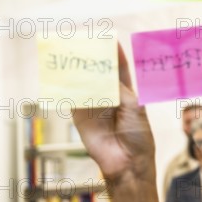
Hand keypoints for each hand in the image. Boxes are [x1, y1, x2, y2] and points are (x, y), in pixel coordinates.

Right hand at [72, 43, 155, 183]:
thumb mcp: (134, 107)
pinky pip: (73, 99)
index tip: (109, 39)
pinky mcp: (81, 117)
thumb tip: (105, 76)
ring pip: (84, 84)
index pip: (119, 69)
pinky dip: (67, 87)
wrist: (127, 162)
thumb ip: (119, 90)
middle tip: (84, 42)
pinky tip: (63, 74)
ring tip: (72, 53)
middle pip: (99, 73)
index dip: (115, 54)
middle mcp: (110, 97)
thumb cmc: (138, 134)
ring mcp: (94, 106)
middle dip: (93, 59)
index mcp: (127, 93)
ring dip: (78, 70)